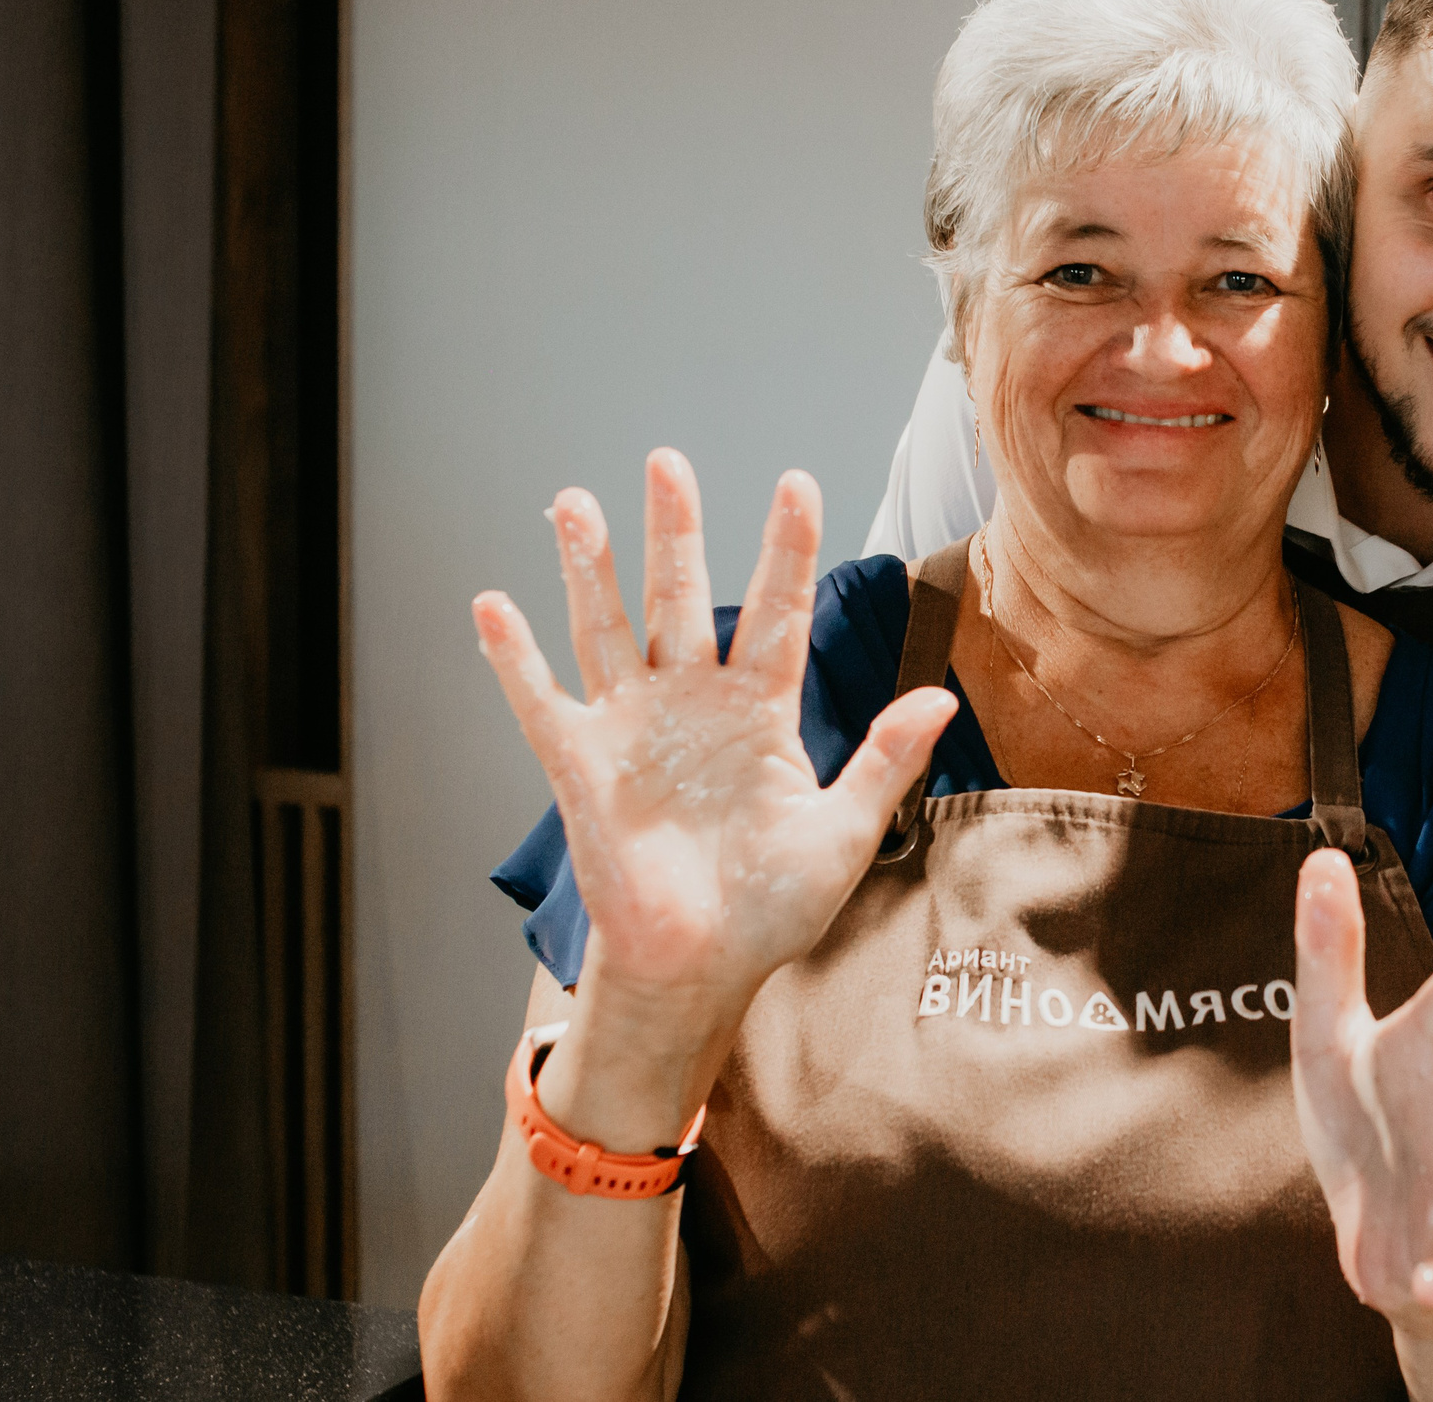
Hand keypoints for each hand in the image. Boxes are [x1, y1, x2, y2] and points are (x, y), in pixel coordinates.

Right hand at [473, 452, 956, 1017]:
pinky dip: (515, 657)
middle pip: (682, 598)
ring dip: (589, 567)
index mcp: (762, 712)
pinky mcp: (582, 767)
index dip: (787, 547)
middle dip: (674, 532)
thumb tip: (940, 696)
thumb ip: (884, 761)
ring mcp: (634, 729)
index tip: (796, 482)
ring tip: (575, 502)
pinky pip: (542, 702)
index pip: (779, 612)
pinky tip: (492, 605)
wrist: (702, 968)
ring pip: (608, 629)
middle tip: (668, 463)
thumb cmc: (773, 908)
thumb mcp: (843, 834)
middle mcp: (694, 704)